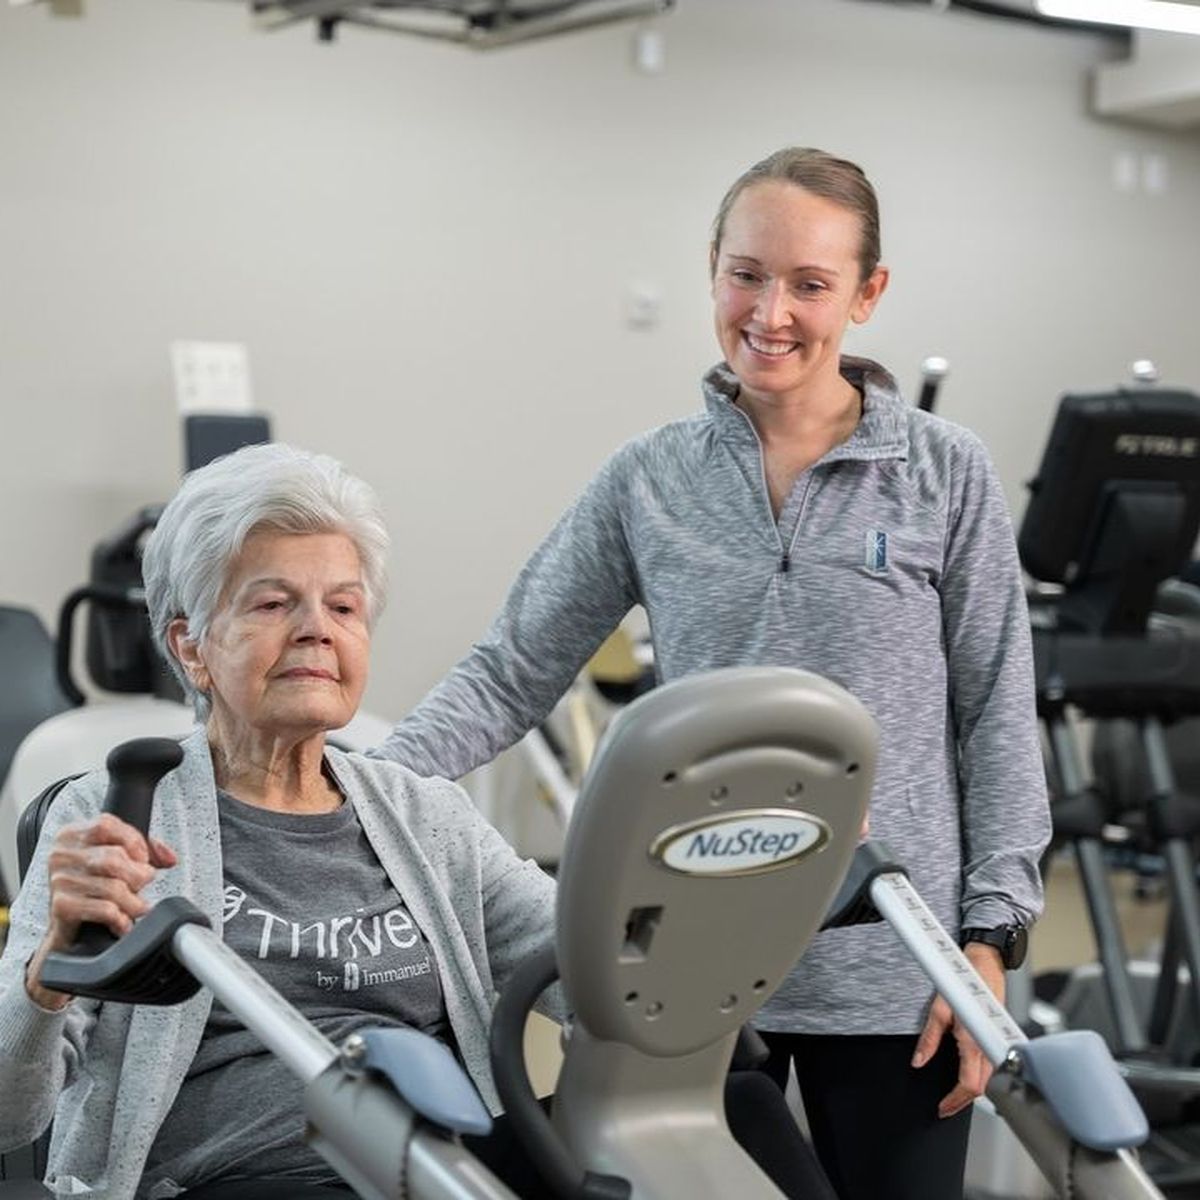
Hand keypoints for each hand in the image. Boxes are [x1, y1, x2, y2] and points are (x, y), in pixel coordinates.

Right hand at [25, 814, 176, 1009]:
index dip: (133, 840)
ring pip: (113, 886)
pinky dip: (122, 918)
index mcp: (71, 836)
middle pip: (114, 858)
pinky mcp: (62, 907)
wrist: (69, 931)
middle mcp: (61, 856)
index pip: (106, 824)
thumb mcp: (116, 859)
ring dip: (134, 901)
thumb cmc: (94, 888)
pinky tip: (122, 922)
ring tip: (137, 906)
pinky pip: (105, 909)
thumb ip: (145, 849)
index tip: (143, 858)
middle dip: (138, 875)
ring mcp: (59, 881)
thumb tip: (169, 858)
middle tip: (142, 884)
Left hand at [910, 942, 1005, 1118]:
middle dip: (964, 1101)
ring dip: (974, 1090)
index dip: (955, 1101)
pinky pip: (993, 1064)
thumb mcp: (938, 1009)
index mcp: (973, 1042)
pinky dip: (982, 1076)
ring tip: (955, 1095)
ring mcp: (997, 1041)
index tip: (943, 1108)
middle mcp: (989, 1045)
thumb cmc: (964, 980)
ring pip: (990, 1078)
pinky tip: (970, 1074)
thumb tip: (919, 1060)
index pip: (970, 1085)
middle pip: (982, 1088)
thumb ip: (929, 1038)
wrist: (985, 963)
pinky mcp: (1000, 1036)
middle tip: (947, 1105)